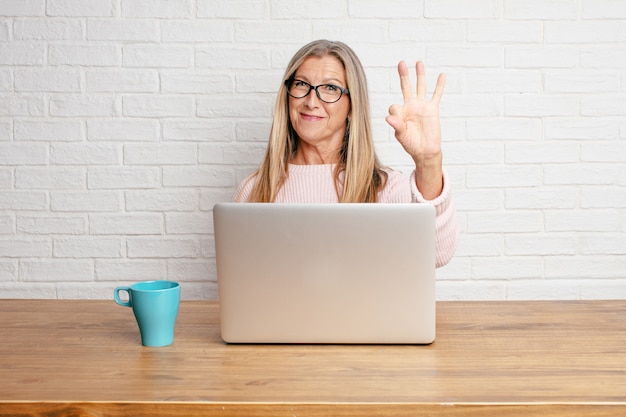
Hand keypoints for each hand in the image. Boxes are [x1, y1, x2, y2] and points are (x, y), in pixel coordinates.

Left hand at [386, 61, 445, 198]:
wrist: (425, 151)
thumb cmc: (411, 144)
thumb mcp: (401, 135)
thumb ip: (396, 125)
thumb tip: (388, 117)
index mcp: (400, 113)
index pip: (394, 106)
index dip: (395, 112)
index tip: (398, 120)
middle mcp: (410, 107)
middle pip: (406, 87)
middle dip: (403, 76)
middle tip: (401, 63)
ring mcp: (422, 107)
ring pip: (420, 87)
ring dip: (419, 75)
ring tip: (418, 62)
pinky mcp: (432, 109)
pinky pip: (436, 95)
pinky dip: (439, 85)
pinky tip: (442, 75)